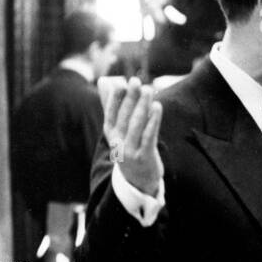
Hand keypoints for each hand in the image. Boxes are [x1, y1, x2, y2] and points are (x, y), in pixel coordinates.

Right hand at [103, 77, 162, 195]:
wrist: (137, 181)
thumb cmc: (129, 148)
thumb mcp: (118, 130)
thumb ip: (112, 105)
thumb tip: (104, 81)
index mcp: (110, 133)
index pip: (111, 113)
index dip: (115, 98)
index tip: (121, 83)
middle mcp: (118, 142)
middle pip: (125, 116)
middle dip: (131, 97)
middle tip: (137, 81)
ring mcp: (131, 151)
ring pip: (137, 124)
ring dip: (143, 105)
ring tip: (148, 90)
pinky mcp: (145, 156)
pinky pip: (149, 136)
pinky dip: (153, 120)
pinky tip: (157, 107)